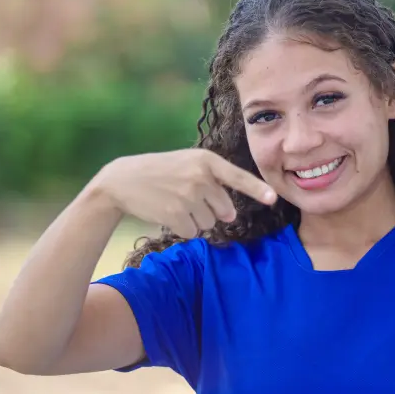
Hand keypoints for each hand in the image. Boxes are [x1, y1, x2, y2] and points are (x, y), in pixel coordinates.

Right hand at [92, 149, 276, 238]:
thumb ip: (215, 183)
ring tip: (174, 203)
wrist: (122, 180)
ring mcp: (188, 196)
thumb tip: (231, 215)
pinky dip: (183, 228)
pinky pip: (193, 232)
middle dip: (212, 211)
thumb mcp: (189, 164)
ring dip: (195, 220)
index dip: (257, 189)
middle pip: (225, 210)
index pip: (238, 177)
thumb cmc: (161, 171)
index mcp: (207, 161)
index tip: (273, 198)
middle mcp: (200, 177)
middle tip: (187, 198)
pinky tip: (167, 213)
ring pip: (209, 223)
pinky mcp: (175, 214)